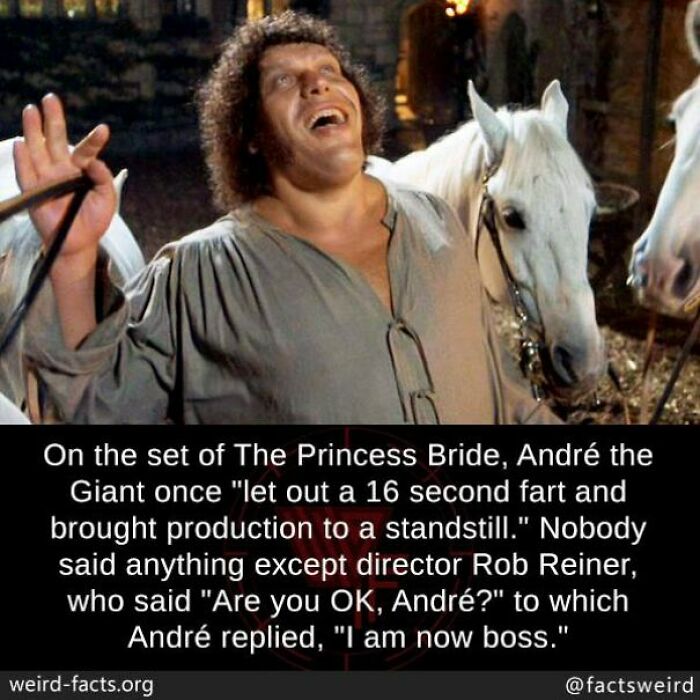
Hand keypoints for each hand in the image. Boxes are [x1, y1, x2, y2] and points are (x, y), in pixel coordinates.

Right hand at [13, 94, 116, 267]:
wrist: (79, 243)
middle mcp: (62, 169)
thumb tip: (92, 161)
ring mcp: (46, 178)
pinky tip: (21, 143)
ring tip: (32, 110)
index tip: (104, 130)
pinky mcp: (34, 191)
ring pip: (38, 149)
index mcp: (81, 170)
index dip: (94, 140)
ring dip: (34, 130)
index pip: (87, 150)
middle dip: (53, 119)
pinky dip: (23, 159)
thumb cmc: (93, 220)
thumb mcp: (107, 199)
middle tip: (51, 99)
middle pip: (56, 140)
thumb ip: (103, 178)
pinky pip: (26, 172)